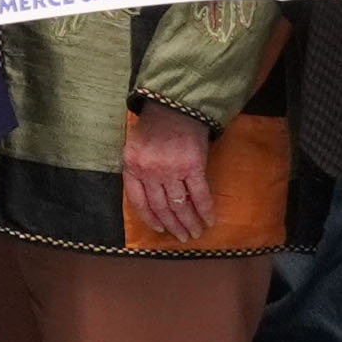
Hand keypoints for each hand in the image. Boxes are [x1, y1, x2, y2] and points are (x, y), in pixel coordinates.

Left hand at [118, 106, 218, 242]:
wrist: (176, 104)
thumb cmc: (155, 124)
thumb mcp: (136, 146)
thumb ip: (140, 170)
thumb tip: (150, 197)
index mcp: (132, 166)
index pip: (139, 202)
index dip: (150, 219)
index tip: (160, 228)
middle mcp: (149, 171)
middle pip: (161, 207)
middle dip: (173, 226)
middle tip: (182, 237)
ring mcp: (171, 170)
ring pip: (180, 205)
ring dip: (189, 222)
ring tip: (195, 233)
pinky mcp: (192, 166)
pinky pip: (199, 194)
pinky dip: (205, 210)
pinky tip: (209, 220)